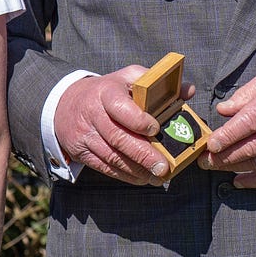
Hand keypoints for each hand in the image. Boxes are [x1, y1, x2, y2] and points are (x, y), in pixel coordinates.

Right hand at [53, 66, 176, 184]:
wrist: (66, 104)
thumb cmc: (107, 91)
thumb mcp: (128, 79)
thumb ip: (157, 84)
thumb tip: (188, 91)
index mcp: (106, 92)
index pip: (120, 107)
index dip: (137, 119)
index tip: (155, 129)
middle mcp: (93, 114)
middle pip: (118, 137)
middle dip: (143, 154)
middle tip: (164, 166)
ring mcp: (86, 135)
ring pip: (112, 156)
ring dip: (137, 169)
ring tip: (158, 176)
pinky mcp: (82, 152)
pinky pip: (105, 167)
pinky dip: (125, 175)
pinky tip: (142, 178)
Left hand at [198, 66, 255, 187]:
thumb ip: (246, 93)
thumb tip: (223, 110)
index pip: (250, 121)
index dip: (228, 135)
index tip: (210, 143)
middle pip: (252, 147)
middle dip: (224, 156)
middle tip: (203, 160)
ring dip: (234, 168)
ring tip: (213, 167)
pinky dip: (255, 180)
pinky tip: (238, 180)